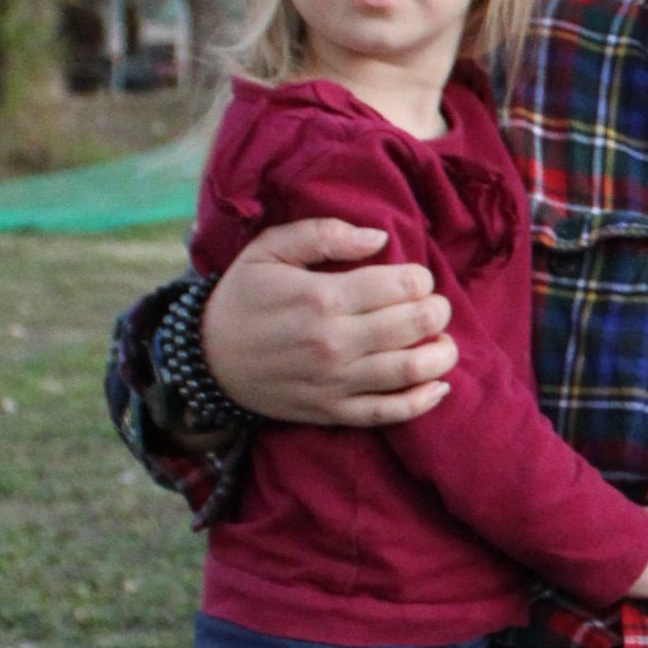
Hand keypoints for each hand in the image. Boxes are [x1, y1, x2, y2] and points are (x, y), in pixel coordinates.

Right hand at [201, 219, 457, 425]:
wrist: (205, 360)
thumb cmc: (243, 297)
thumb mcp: (270, 250)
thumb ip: (324, 234)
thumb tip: (379, 238)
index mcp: (323, 297)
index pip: (401, 287)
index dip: (420, 279)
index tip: (415, 278)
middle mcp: (335, 342)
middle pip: (414, 325)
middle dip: (437, 311)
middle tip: (435, 306)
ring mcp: (335, 381)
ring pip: (411, 370)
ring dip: (442, 355)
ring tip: (443, 342)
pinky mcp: (332, 411)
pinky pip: (389, 413)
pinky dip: (422, 401)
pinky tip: (438, 385)